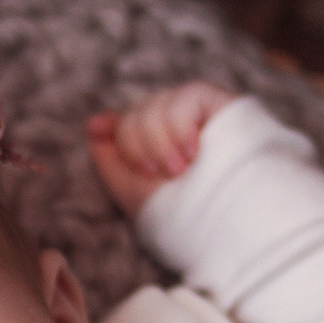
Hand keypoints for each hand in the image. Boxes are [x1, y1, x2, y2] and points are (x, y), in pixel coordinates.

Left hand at [86, 82, 239, 219]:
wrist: (231, 224)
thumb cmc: (184, 217)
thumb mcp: (134, 192)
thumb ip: (108, 158)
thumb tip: (92, 125)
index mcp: (159, 148)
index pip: (127, 123)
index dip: (120, 136)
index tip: (125, 153)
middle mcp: (178, 128)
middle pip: (135, 114)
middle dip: (139, 147)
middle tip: (166, 175)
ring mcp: (200, 114)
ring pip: (154, 106)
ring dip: (160, 143)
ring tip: (181, 170)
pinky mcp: (222, 103)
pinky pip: (184, 98)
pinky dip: (179, 128)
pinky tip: (194, 152)